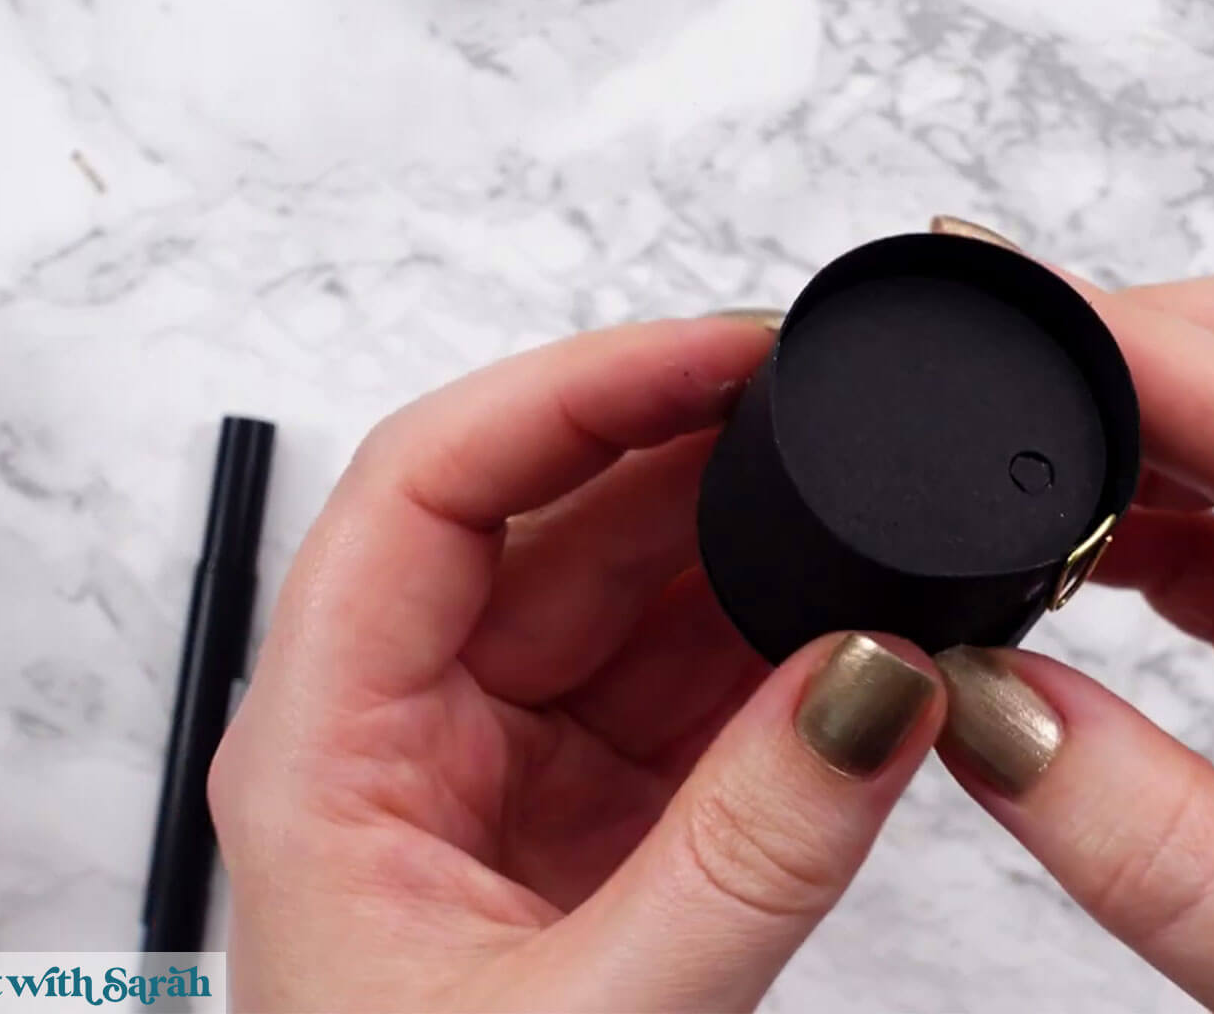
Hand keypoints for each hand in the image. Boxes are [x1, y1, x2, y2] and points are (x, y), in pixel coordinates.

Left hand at [208, 317, 946, 1010]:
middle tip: (844, 420)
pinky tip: (854, 640)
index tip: (727, 355)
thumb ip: (747, 859)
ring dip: (752, 557)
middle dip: (697, 459)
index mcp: (329, 752)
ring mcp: (501, 774)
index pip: (433, 488)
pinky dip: (775, 659)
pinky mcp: (584, 823)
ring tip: (874, 529)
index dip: (580, 390)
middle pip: (547, 522)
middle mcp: (405, 736)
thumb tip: (883, 677)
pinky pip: (681, 691)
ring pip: (627, 599)